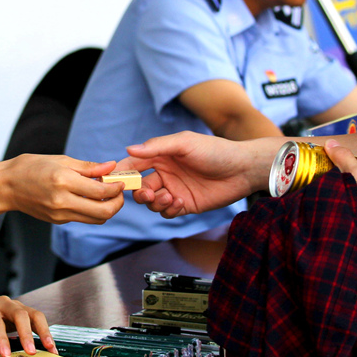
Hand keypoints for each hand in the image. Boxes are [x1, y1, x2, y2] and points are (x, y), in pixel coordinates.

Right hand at [0, 155, 124, 223]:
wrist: (7, 186)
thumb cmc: (30, 167)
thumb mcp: (61, 160)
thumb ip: (88, 167)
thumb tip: (110, 166)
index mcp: (64, 181)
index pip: (101, 191)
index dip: (116, 187)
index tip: (120, 181)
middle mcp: (62, 201)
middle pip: (103, 212)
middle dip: (117, 203)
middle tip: (119, 193)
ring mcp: (60, 214)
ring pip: (96, 219)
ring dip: (107, 209)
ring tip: (106, 195)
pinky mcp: (58, 221)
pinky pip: (83, 218)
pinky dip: (92, 210)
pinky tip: (90, 198)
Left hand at [0, 292, 55, 356]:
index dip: (2, 339)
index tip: (6, 355)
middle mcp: (4, 304)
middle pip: (20, 314)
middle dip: (27, 334)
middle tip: (31, 352)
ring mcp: (17, 306)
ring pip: (35, 315)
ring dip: (43, 332)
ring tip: (50, 349)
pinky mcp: (25, 312)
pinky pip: (38, 320)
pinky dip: (45, 333)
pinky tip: (50, 347)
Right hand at [122, 132, 271, 218]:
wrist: (242, 169)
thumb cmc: (215, 151)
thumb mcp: (185, 143)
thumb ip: (157, 147)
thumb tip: (129, 149)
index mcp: (161, 156)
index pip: (134, 165)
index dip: (122, 172)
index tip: (114, 180)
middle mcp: (165, 173)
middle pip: (140, 187)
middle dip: (139, 193)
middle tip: (148, 194)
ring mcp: (175, 190)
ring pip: (152, 202)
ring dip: (155, 202)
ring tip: (170, 197)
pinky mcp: (185, 205)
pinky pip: (167, 212)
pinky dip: (168, 210)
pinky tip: (180, 203)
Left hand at [324, 140, 356, 271]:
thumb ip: (344, 160)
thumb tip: (329, 145)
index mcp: (341, 234)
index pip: (322, 239)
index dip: (320, 234)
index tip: (322, 226)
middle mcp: (354, 252)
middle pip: (339, 250)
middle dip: (338, 242)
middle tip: (339, 233)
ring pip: (356, 260)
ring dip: (354, 252)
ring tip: (354, 241)